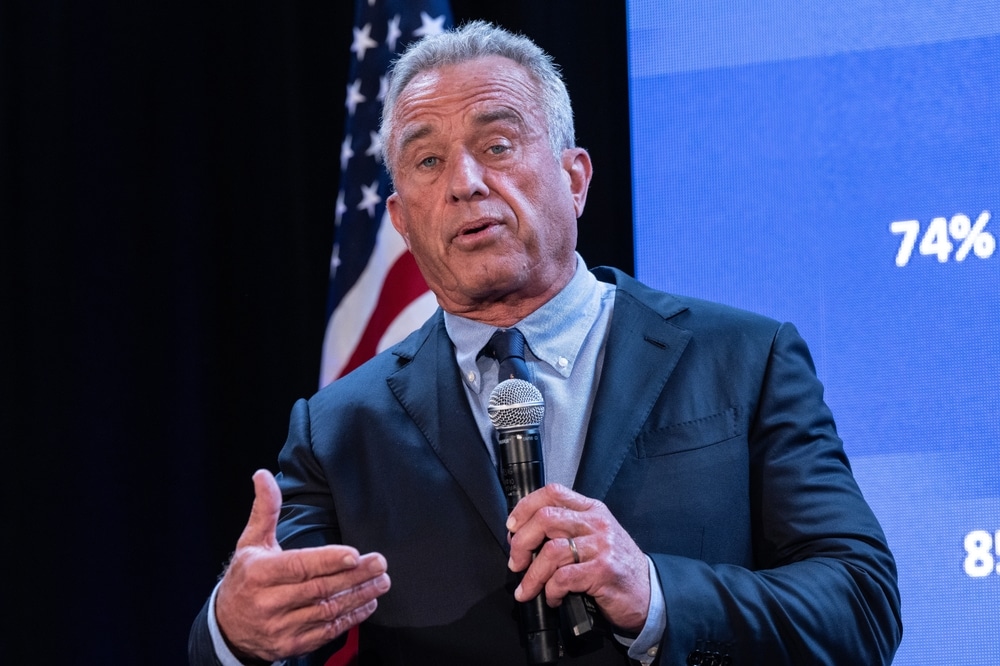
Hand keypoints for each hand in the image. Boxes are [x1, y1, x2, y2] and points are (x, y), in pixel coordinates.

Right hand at [215, 469, 390, 661]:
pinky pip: (326, 631)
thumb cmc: (245, 579)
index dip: (327, 561)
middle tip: (379, 564)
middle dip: (353, 576)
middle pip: (319, 588)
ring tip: (381, 582)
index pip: (298, 566)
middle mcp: (269, 602)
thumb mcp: (250, 543)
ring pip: (327, 611)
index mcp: (259, 574)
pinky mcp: (291, 645)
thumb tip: (263, 476)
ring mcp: (280, 627)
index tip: (354, 554)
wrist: (226, 627)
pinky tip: (367, 603)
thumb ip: (264, 510)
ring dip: (358, 596)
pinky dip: (350, 618)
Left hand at [506, 483, 648, 632]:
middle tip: (516, 562)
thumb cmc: (617, 567)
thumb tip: (524, 536)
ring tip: (528, 589)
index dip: (525, 507)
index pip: (552, 492)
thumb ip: (567, 529)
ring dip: (532, 575)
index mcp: (592, 510)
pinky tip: (552, 598)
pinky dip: (550, 590)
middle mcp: (597, 523)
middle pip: (545, 518)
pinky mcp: (603, 571)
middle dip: (521, 542)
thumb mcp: (595, 537)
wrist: (649, 593)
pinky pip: (564, 577)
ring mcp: (602, 546)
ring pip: (551, 551)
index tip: (512, 527)